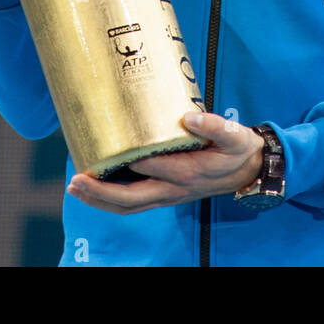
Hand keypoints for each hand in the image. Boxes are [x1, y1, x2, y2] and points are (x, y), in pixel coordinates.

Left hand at [66, 112, 263, 214]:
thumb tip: (190, 116)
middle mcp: (173, 189)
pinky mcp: (165, 195)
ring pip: (128, 206)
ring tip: (75, 188)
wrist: (248, 171)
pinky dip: (110, 200)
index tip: (103, 147)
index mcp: (187, 171)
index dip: (126, 160)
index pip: (150, 167)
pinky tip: (93, 189)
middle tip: (76, 179)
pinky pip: (133, 204)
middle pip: (130, 198)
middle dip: (100, 191)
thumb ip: (214, 125)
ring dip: (100, 200)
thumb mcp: (234, 135)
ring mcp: (168, 195)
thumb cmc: (237, 150)